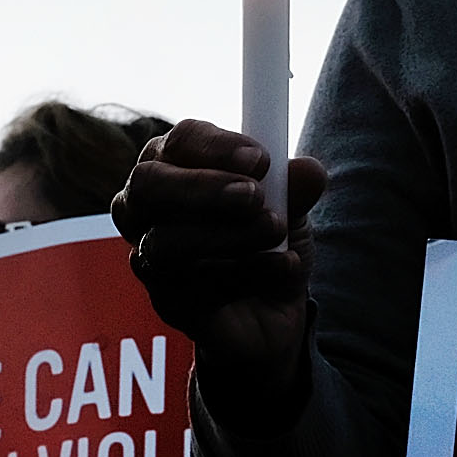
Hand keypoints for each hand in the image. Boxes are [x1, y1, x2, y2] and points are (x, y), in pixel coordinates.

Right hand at [108, 118, 326, 431]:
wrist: (273, 314)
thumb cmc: (266, 243)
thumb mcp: (288, 209)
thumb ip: (293, 187)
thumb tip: (309, 171)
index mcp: (177, 167)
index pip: (179, 142)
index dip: (215, 147)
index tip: (261, 160)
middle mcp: (150, 208)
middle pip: (147, 185)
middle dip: (203, 187)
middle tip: (254, 196)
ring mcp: (152, 257)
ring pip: (165, 242)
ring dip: (227, 235)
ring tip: (275, 231)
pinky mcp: (168, 302)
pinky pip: (193, 287)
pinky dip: (246, 274)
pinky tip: (282, 268)